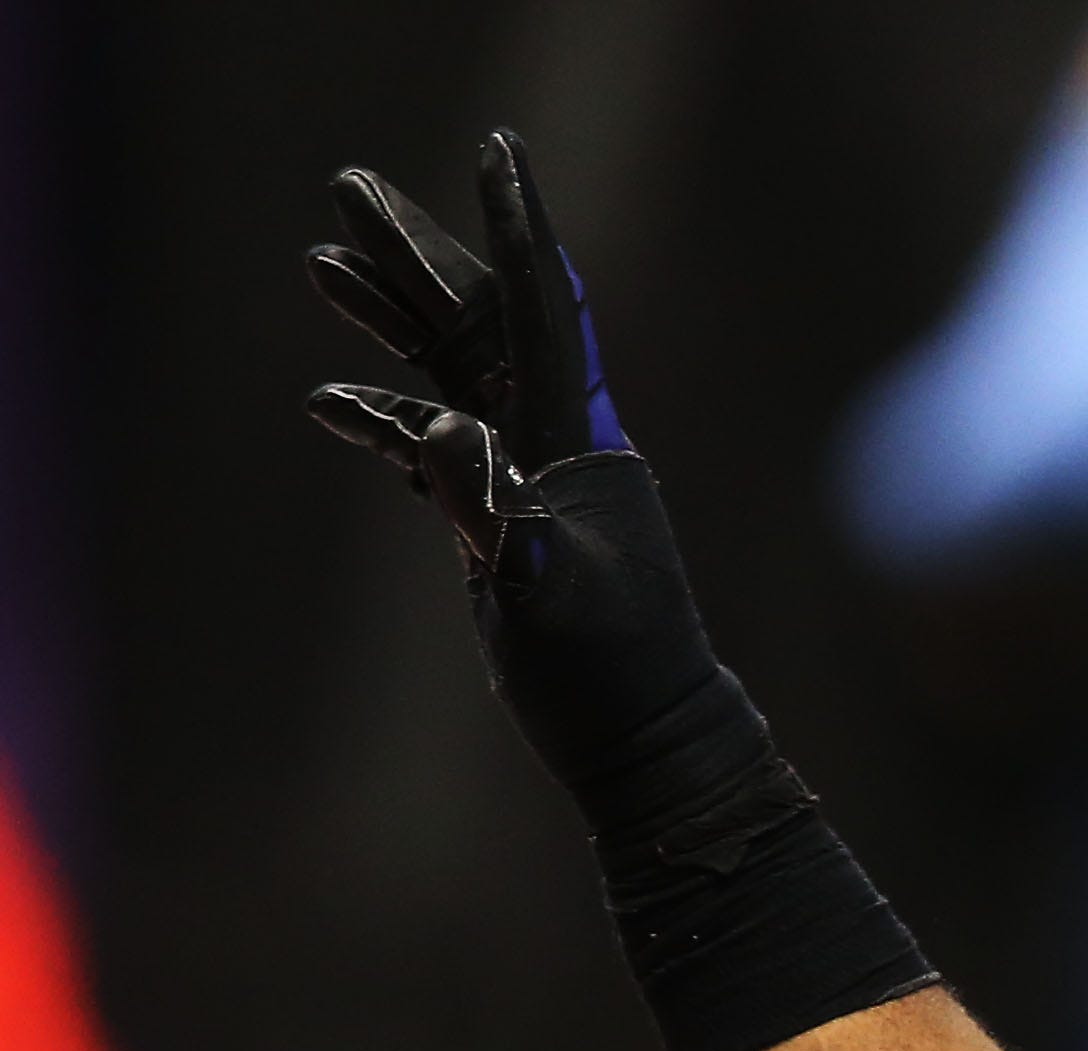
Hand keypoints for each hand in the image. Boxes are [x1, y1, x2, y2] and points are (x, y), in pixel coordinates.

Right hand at [304, 131, 737, 809]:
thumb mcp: (544, 591)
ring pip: (453, 375)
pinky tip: (328, 403)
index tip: (496, 152)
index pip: (541, 307)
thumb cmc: (609, 673)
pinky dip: (386, 424)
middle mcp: (556, 442)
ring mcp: (531, 482)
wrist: (645, 741)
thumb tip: (442, 439)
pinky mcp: (506, 527)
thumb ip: (493, 515)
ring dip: (392, 322)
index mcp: (577, 437)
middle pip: (481, 321)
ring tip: (322, 263)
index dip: (514, 226)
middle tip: (349, 187)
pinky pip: (437, 452)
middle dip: (417, 254)